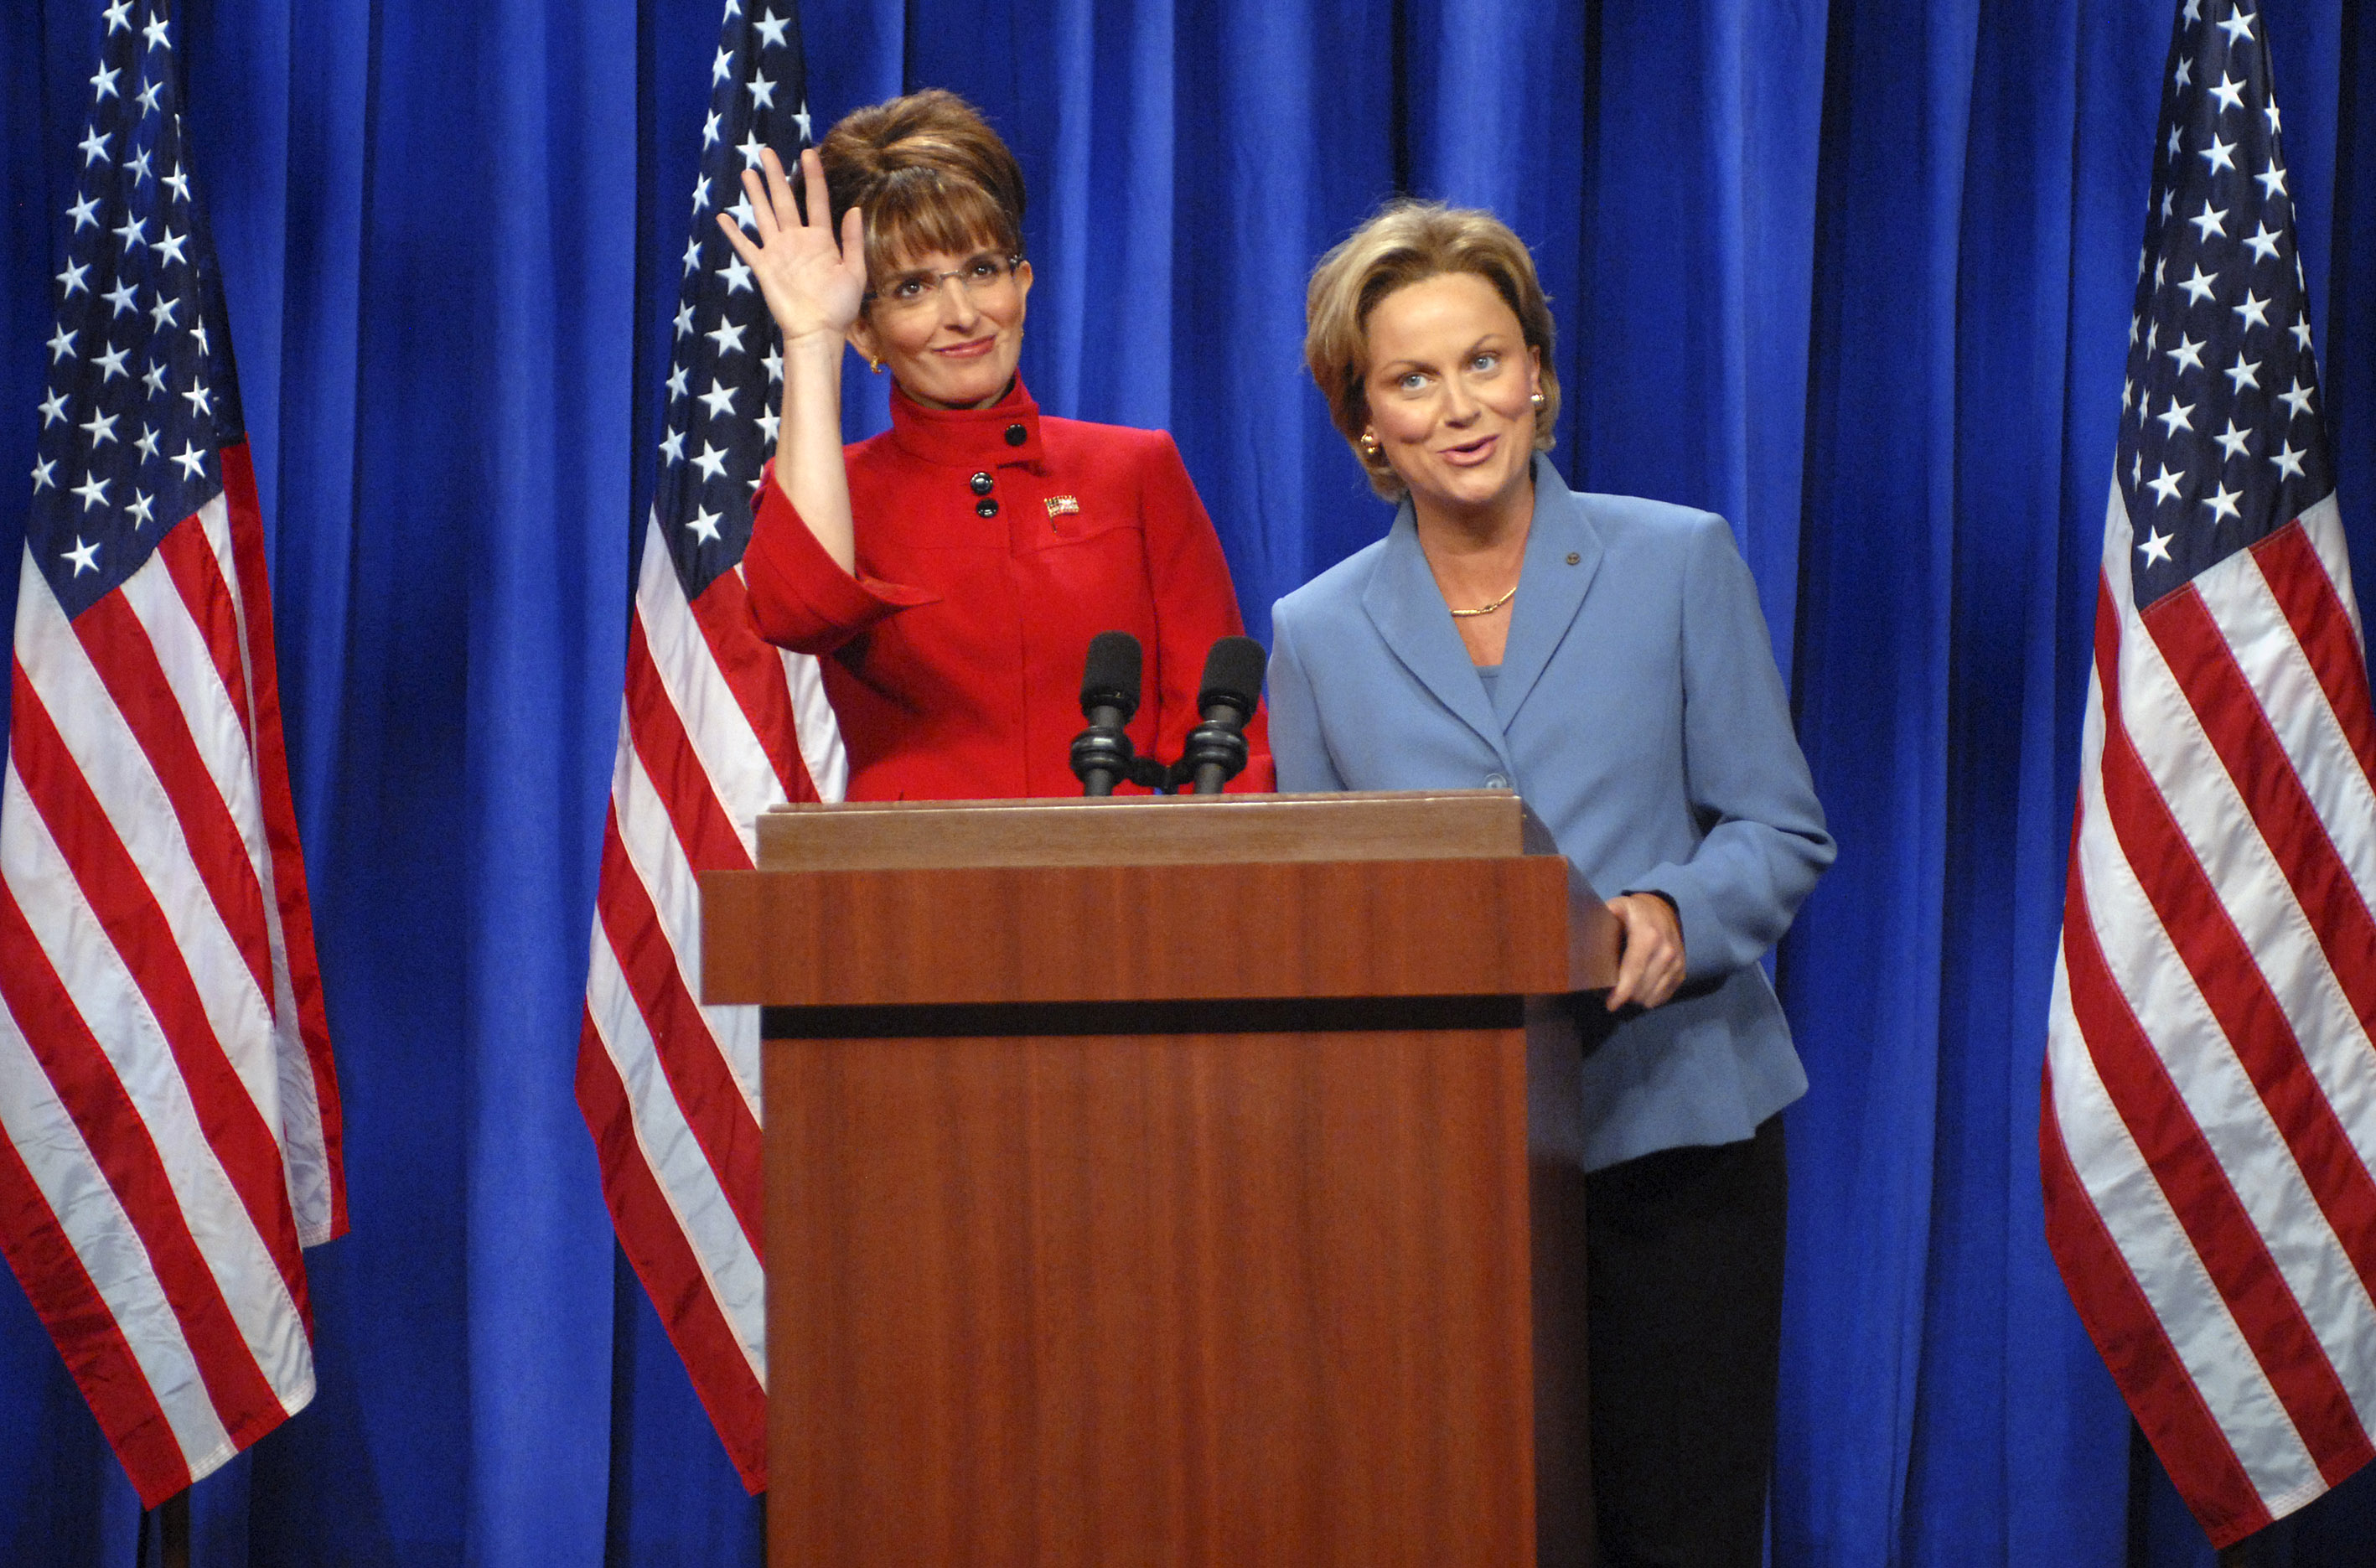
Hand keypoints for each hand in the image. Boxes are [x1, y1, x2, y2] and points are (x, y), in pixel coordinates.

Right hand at [716, 146, 867, 346]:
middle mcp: (797, 240)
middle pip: (784, 200)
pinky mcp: (763, 267)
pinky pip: (746, 247)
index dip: (813, 176)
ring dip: (756, 194)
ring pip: (764, 215)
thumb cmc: (839, 307)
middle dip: (775, 175)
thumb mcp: (854, 272)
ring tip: (748, 172)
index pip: (816, 199)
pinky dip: (734, 233)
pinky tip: (723, 217)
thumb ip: (852, 241)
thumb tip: (854, 209)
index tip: (808, 153)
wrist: (817, 331)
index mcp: (821, 239)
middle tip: (766, 151)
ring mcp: (778, 252)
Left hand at [1604, 893, 1684, 1011]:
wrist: (1662, 909)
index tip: (1610, 1004)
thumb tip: (1583, 937)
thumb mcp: (1617, 908)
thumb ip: (1602, 920)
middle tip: (1613, 994)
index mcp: (1648, 937)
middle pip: (1642, 989)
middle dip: (1626, 996)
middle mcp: (1666, 951)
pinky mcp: (1681, 971)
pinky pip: (1664, 996)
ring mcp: (1677, 963)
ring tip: (1626, 990)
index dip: (1621, 992)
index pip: (1634, 972)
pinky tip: (1639, 989)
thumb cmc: (1633, 912)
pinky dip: (1650, 997)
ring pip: (1653, 996)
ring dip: (1637, 998)